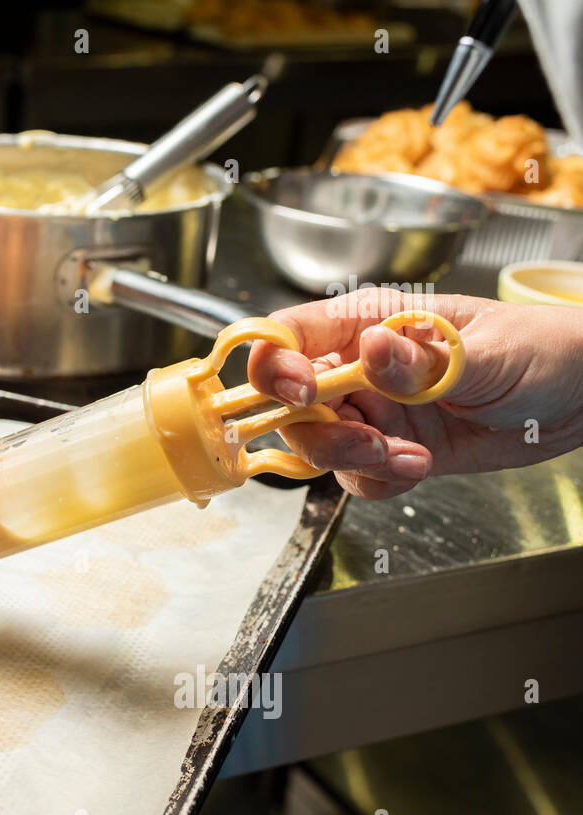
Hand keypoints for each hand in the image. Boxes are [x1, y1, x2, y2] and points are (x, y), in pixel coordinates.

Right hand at [246, 287, 582, 498]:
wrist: (581, 395)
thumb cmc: (541, 347)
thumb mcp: (486, 351)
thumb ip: (424, 359)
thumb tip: (372, 348)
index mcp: (369, 322)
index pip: (288, 336)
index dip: (275, 364)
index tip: (300, 393)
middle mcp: (358, 366)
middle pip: (290, 403)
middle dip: (322, 431)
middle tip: (371, 443)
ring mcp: (373, 410)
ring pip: (319, 444)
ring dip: (355, 460)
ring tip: (410, 458)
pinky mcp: (390, 447)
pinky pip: (355, 475)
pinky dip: (380, 480)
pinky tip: (421, 466)